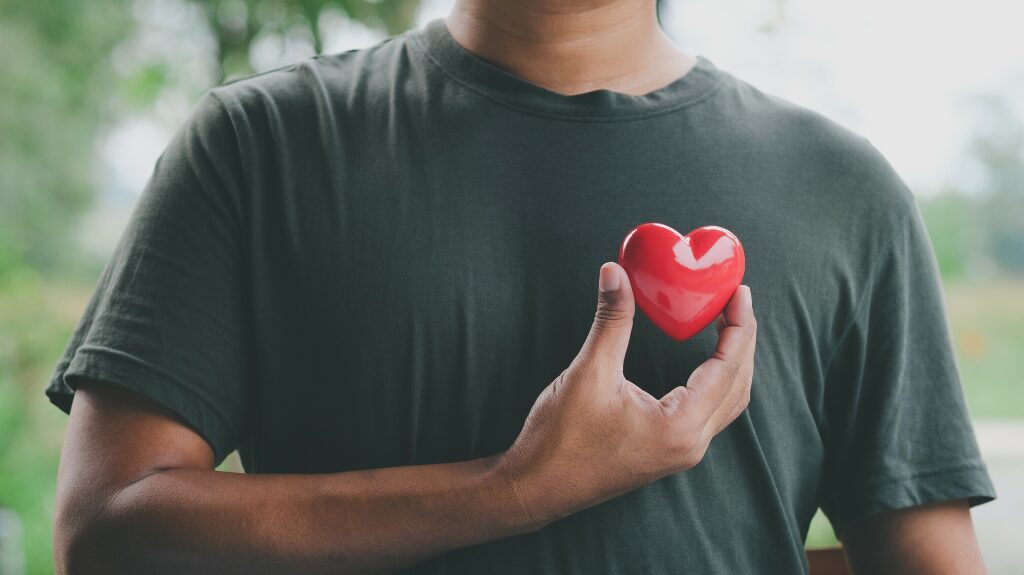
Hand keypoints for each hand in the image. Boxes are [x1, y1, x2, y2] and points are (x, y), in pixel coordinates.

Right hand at [495, 262, 756, 530]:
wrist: (536, 487)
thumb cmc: (560, 440)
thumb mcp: (589, 373)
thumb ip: (611, 321)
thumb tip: (615, 273)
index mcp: (680, 426)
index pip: (728, 367)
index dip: (738, 325)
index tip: (739, 292)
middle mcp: (690, 444)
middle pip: (738, 385)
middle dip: (742, 340)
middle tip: (736, 300)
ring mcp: (680, 452)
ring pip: (728, 403)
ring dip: (733, 363)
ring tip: (727, 324)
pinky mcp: (667, 452)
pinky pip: (709, 413)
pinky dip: (716, 382)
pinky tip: (704, 361)